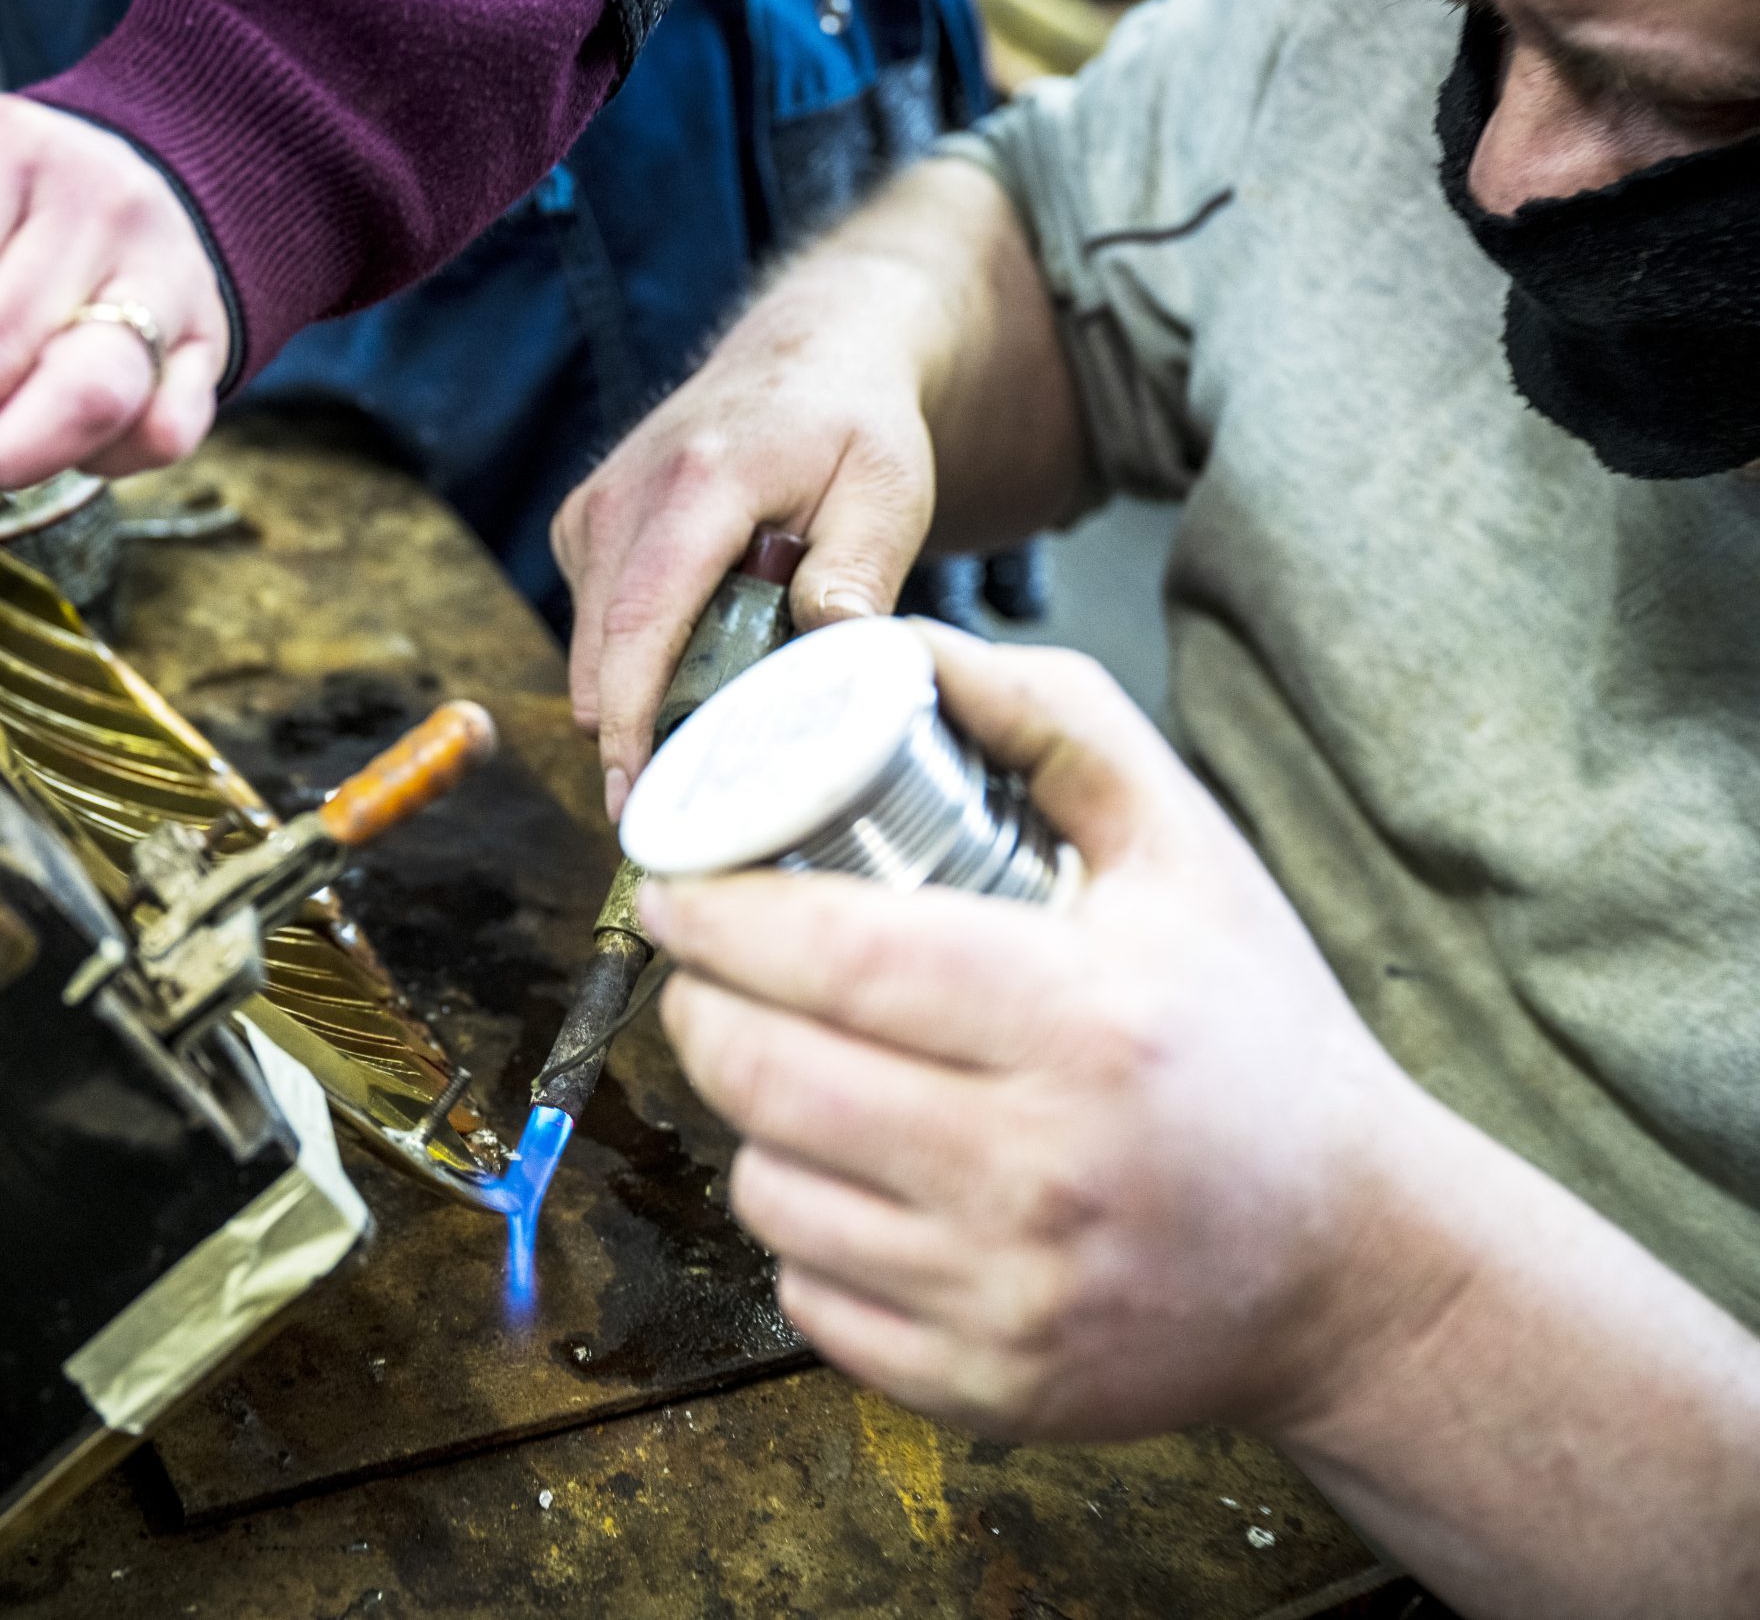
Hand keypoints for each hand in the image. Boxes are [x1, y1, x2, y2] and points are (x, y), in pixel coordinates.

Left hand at [0, 95, 229, 554]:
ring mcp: (164, 272)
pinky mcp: (212, 340)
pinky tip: (68, 446)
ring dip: (10, 458)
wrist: (162, 178)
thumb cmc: (22, 217)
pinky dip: (102, 463)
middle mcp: (91, 203)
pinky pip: (156, 434)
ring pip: (84, 398)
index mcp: (1, 155)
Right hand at [553, 260, 937, 817]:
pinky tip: (706, 647)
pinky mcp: (582, 528)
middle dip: (637, 736)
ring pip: (592, 652)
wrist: (810, 356)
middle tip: (702, 793)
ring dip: (644, 696)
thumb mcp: (889, 495)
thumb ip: (857, 575)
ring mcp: (592, 512)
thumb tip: (827, 654)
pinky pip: (595, 628)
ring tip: (725, 705)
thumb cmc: (856, 427)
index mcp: (696, 487)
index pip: (639, 626)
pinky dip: (639, 659)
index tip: (635, 800)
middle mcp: (622, 497)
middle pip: (601, 658)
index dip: (628, 724)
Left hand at [640, 624, 1466, 1441]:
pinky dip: (805, 1230)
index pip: (834, 959)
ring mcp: (1007, 1296)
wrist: (1354, 1266)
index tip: (678, 889)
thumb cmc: (1254, 1037)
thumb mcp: (1187, 849)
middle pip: (768, 1078)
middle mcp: (1040, 1170)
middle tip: (710, 972)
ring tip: (802, 1072)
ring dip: (752, 1119)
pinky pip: (808, 1295)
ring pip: (769, 1189)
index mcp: (1086, 1021)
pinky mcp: (985, 1388)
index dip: (721, 918)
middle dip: (703, 1009)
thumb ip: (1052, 722)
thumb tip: (899, 645)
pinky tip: (857, 1181)